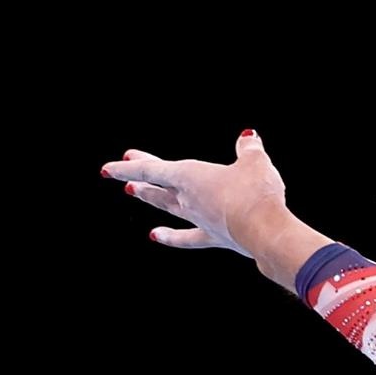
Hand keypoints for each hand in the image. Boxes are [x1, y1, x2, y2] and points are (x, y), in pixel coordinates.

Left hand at [104, 129, 290, 256]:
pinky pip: (187, 237)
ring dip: (151, 200)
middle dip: (140, 178)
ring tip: (135, 194)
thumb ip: (248, 148)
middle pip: (158, 186)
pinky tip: (155, 236)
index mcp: (191, 175)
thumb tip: (248, 137)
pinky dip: (171, 237)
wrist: (265, 230)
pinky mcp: (213, 237)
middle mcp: (188, 198)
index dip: (130, 167)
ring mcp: (198, 219)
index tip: (110, 168)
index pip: (152, 169)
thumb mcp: (255, 162)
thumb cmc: (256, 193)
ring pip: (167, 207)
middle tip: (121, 175)